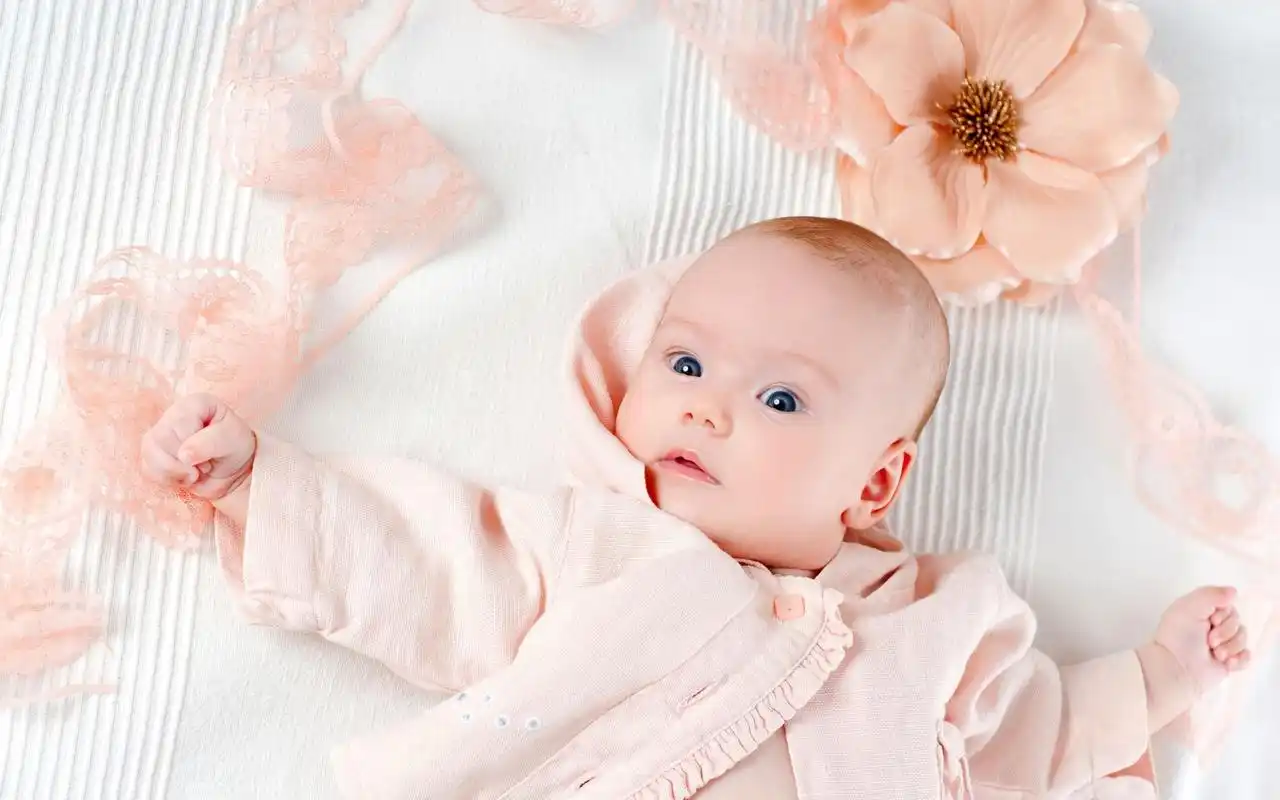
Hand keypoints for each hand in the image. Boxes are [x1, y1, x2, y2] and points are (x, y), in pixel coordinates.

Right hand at [141, 393, 255, 501]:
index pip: (180, 424)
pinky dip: (167, 479)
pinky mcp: (152, 453)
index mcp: (194, 404)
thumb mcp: (232, 442)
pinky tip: (184, 477)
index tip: (214, 453)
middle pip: (161, 439)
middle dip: (185, 462)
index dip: (194, 446)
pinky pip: (147, 468)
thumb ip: (210, 444)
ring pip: (150, 453)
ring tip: (195, 473)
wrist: (231, 469)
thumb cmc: (234, 447)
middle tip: (206, 465)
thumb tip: (184, 454)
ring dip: (175, 473)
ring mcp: (159, 433)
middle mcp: (172, 414)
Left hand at [1152, 586, 1250, 695]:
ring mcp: (1222, 644)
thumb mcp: (1189, 607)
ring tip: (1215, 654)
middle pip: (1237, 621)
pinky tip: (1227, 663)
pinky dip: (1239, 659)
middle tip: (1209, 641)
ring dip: (1230, 647)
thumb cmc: (1178, 636)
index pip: (1228, 605)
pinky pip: (1247, 656)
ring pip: (1243, 638)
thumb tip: (1233, 592)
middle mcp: (1213, 626)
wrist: (1177, 669)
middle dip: (1226, 632)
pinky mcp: (1229, 661)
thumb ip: (1211, 594)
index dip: (1224, 614)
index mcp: (1202, 611)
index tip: (1211, 620)